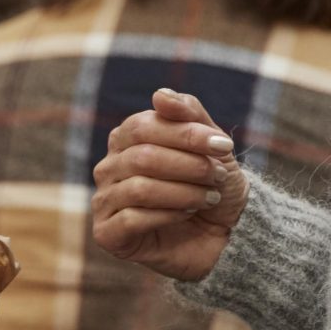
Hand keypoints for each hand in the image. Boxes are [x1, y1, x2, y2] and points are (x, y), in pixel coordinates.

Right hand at [89, 88, 246, 281]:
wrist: (225, 235)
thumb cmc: (214, 185)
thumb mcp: (211, 145)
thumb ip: (188, 115)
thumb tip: (159, 94)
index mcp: (125, 140)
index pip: (144, 126)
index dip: (186, 134)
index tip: (224, 146)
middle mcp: (108, 168)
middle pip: (142, 157)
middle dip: (189, 166)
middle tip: (218, 176)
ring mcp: (104, 202)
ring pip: (140, 188)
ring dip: (184, 192)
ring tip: (209, 197)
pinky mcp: (108, 234)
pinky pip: (132, 219)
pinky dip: (168, 215)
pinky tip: (187, 215)